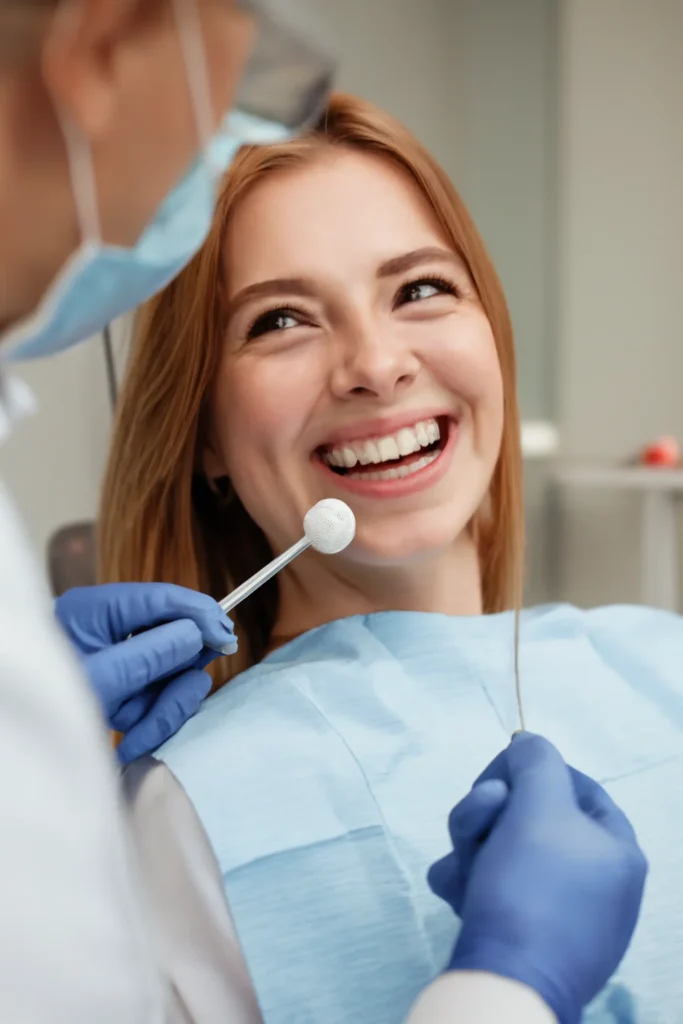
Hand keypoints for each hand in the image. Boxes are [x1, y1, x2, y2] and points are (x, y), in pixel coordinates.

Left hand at [55, 583, 236, 763]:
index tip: (226, 634)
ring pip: (171, 679)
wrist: (15, 745)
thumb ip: (149, 655)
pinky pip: (157, 703)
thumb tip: (195, 635)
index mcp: (98, 611)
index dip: (199, 613)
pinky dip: (149, 727)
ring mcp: (120, 663)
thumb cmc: (44, 698)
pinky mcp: (124, 692)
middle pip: (175, 641)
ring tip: (132, 736)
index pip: (162, 599)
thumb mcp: (98, 678)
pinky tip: (125, 747)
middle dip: (176, 678)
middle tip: (172, 700)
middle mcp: (112, 633)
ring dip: (160, 713)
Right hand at [428, 733, 646, 1023]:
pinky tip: (457, 893)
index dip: (530, 772)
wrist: (504, 981)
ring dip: (471, 849)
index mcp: (617, 850)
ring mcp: (562, 916)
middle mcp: (596, 883)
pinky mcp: (527, 940)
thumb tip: (529, 743)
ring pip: (504, 852)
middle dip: (490, 815)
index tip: (496, 778)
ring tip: (460, 870)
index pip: (575, 784)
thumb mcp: (538, 806)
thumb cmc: (530, 887)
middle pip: (532, 818)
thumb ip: (536, 761)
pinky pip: (496, 891)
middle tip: (475, 827)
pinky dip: (471, 884)